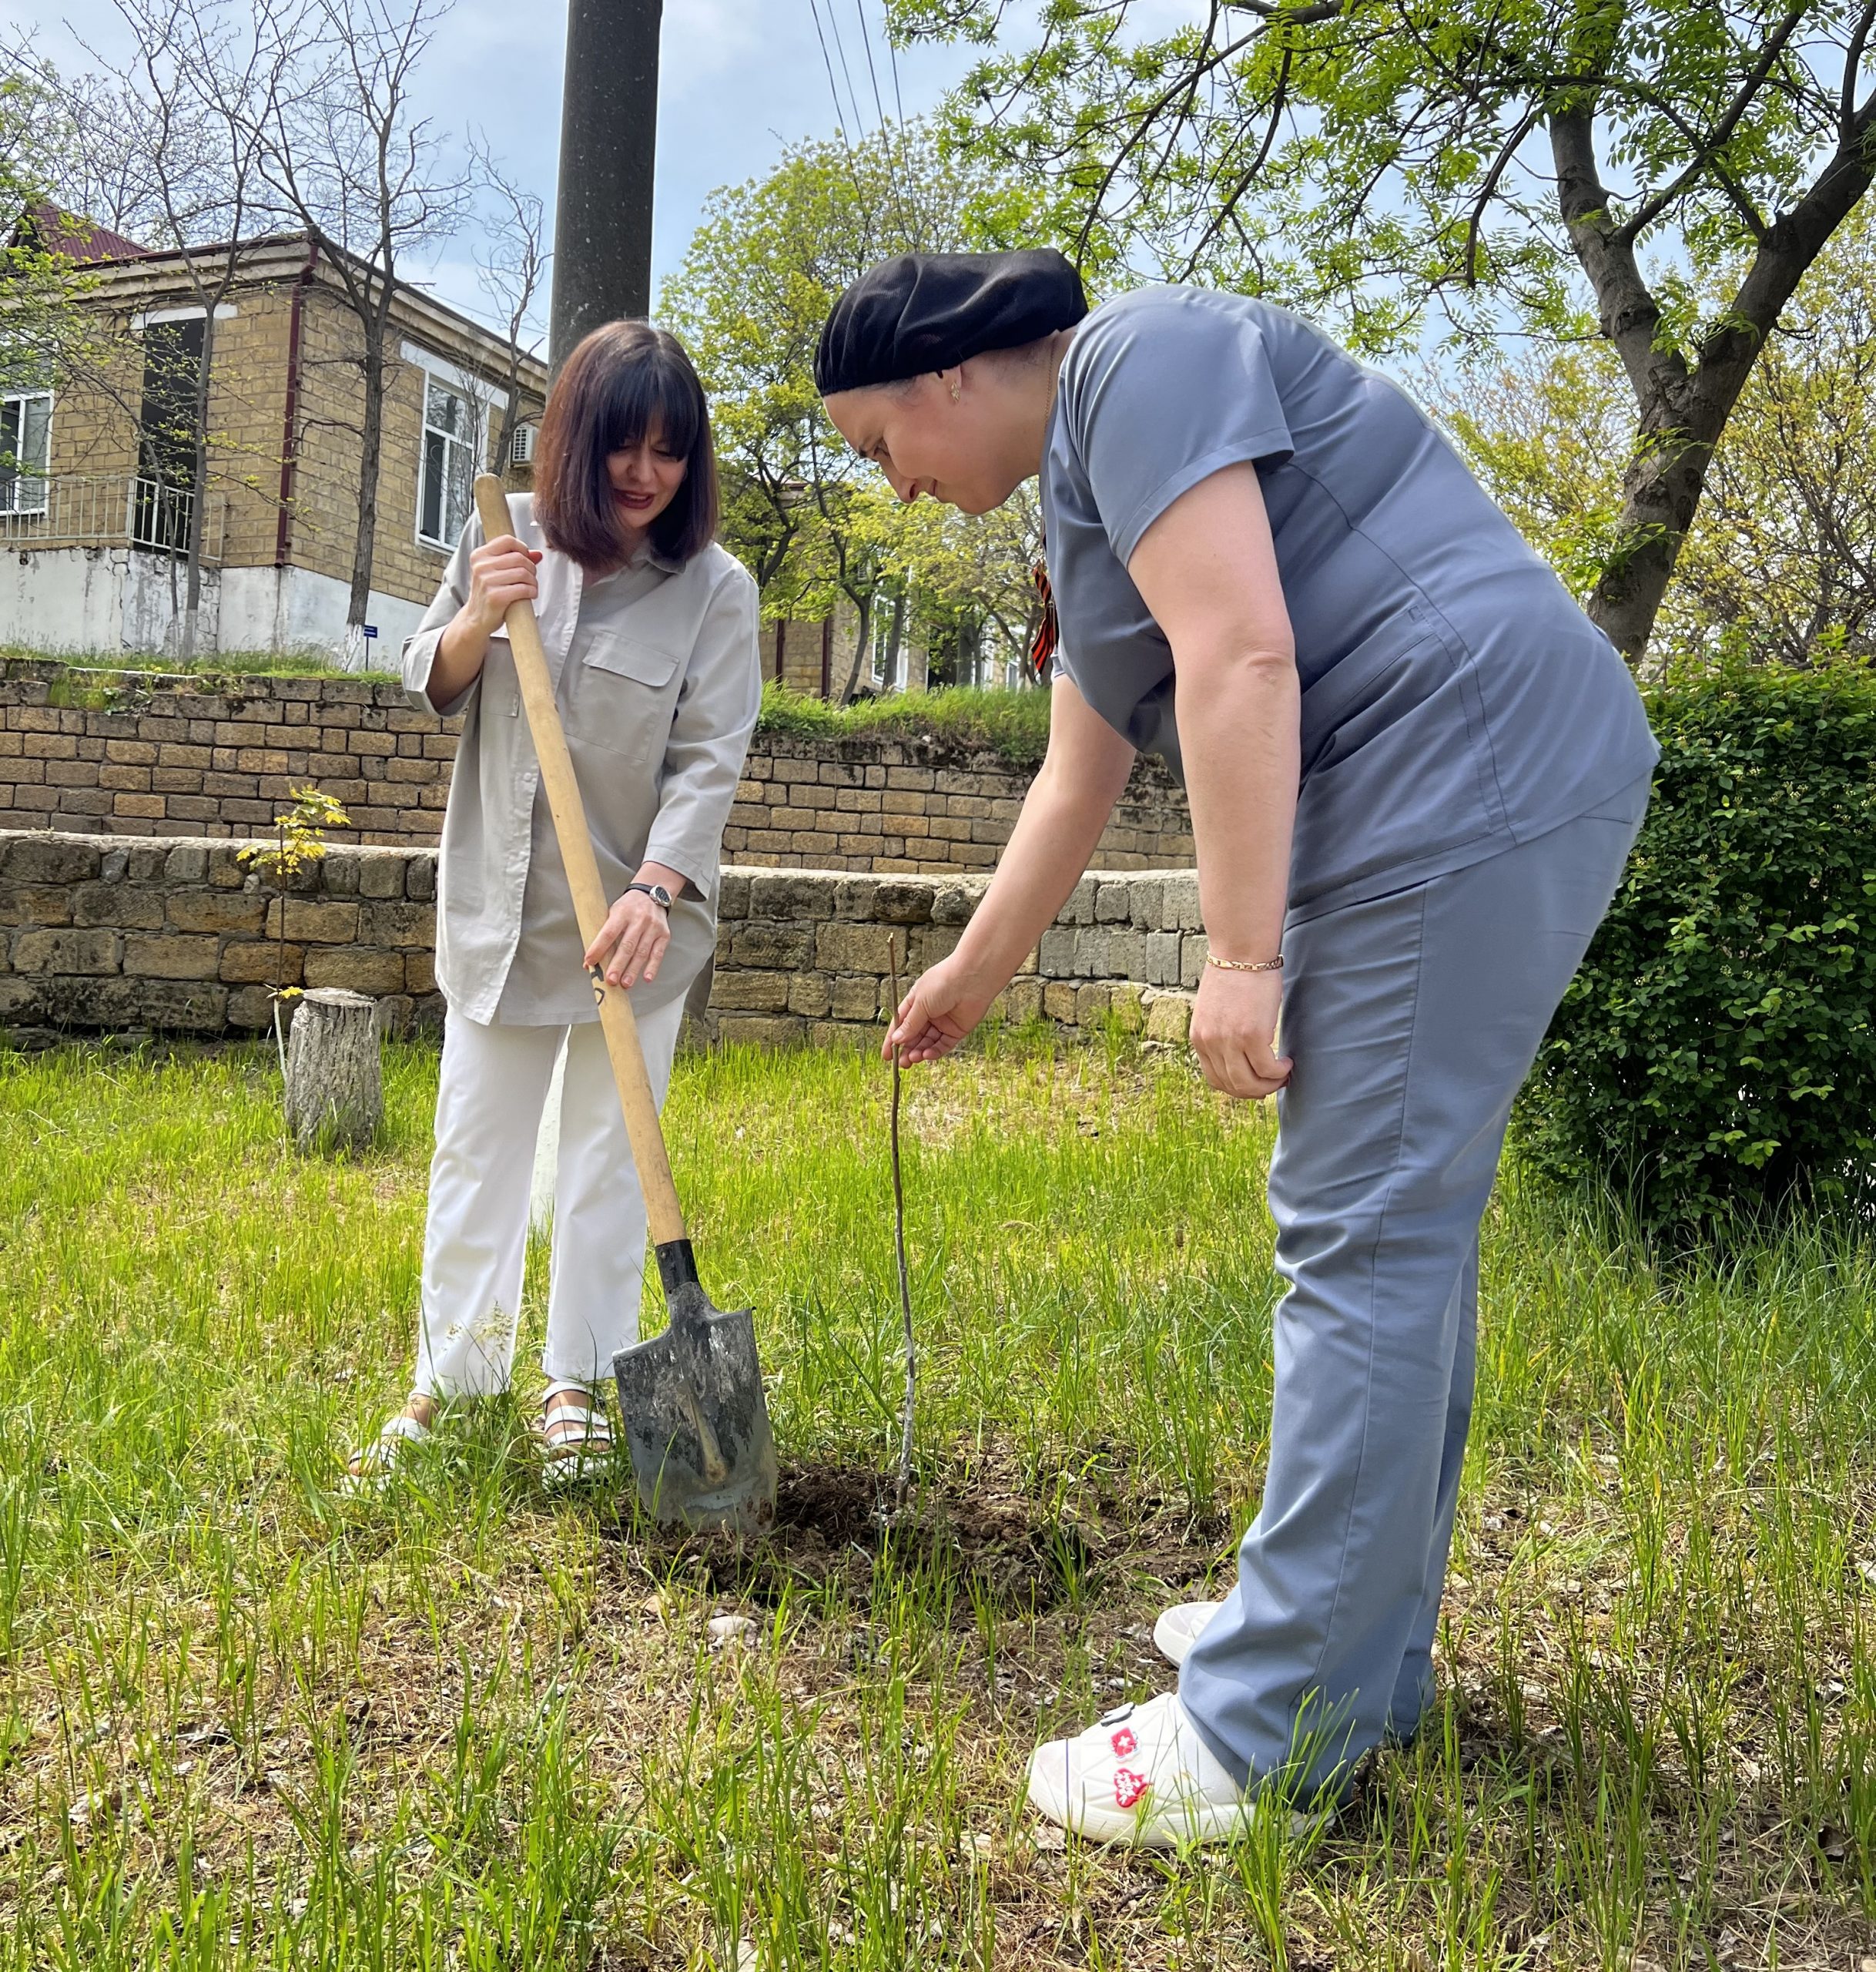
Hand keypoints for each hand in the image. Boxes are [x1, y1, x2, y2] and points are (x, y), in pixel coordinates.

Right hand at [464, 534, 542, 636]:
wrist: (476, 619)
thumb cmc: (489, 593)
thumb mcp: (497, 572)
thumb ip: (515, 559)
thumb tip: (538, 554)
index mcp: (479, 555)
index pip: (507, 540)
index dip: (522, 548)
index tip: (525, 559)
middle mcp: (480, 566)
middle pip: (519, 557)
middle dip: (531, 568)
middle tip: (531, 577)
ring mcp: (486, 581)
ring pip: (523, 573)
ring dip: (533, 581)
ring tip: (531, 587)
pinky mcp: (495, 597)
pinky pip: (523, 589)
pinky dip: (532, 592)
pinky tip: (530, 595)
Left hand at [583, 889, 670, 989]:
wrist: (652, 895)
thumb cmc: (628, 907)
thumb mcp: (612, 914)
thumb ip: (603, 935)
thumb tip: (590, 962)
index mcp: (622, 913)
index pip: (608, 933)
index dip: (598, 948)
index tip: (590, 962)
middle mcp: (639, 920)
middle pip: (627, 946)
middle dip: (618, 965)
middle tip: (610, 980)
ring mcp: (653, 928)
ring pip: (642, 952)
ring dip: (633, 970)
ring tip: (625, 984)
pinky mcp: (664, 935)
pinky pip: (658, 954)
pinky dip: (652, 967)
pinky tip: (646, 978)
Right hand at [883, 952, 997, 1063]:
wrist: (972, 978)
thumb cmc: (944, 982)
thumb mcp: (920, 1004)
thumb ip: (910, 1024)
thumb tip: (897, 1040)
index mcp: (916, 1003)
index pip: (901, 1025)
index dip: (893, 1040)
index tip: (886, 1055)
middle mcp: (929, 1013)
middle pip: (914, 1036)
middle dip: (907, 1050)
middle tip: (901, 1062)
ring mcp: (943, 1022)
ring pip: (928, 1042)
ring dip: (919, 1052)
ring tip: (913, 1058)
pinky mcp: (957, 1030)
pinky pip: (943, 1044)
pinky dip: (935, 1051)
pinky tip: (927, 1055)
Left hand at [1189, 963, 1291, 1100]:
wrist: (1241, 950)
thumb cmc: (1234, 974)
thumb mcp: (1215, 1009)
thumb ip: (1220, 1031)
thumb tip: (1238, 1052)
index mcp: (1199, 1037)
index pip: (1215, 1079)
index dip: (1237, 1088)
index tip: (1255, 1083)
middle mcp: (1209, 1043)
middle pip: (1232, 1086)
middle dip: (1256, 1091)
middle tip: (1273, 1083)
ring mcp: (1228, 1041)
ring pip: (1249, 1084)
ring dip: (1269, 1086)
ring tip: (1282, 1074)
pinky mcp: (1251, 1035)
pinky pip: (1268, 1069)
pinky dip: (1279, 1072)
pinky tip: (1287, 1063)